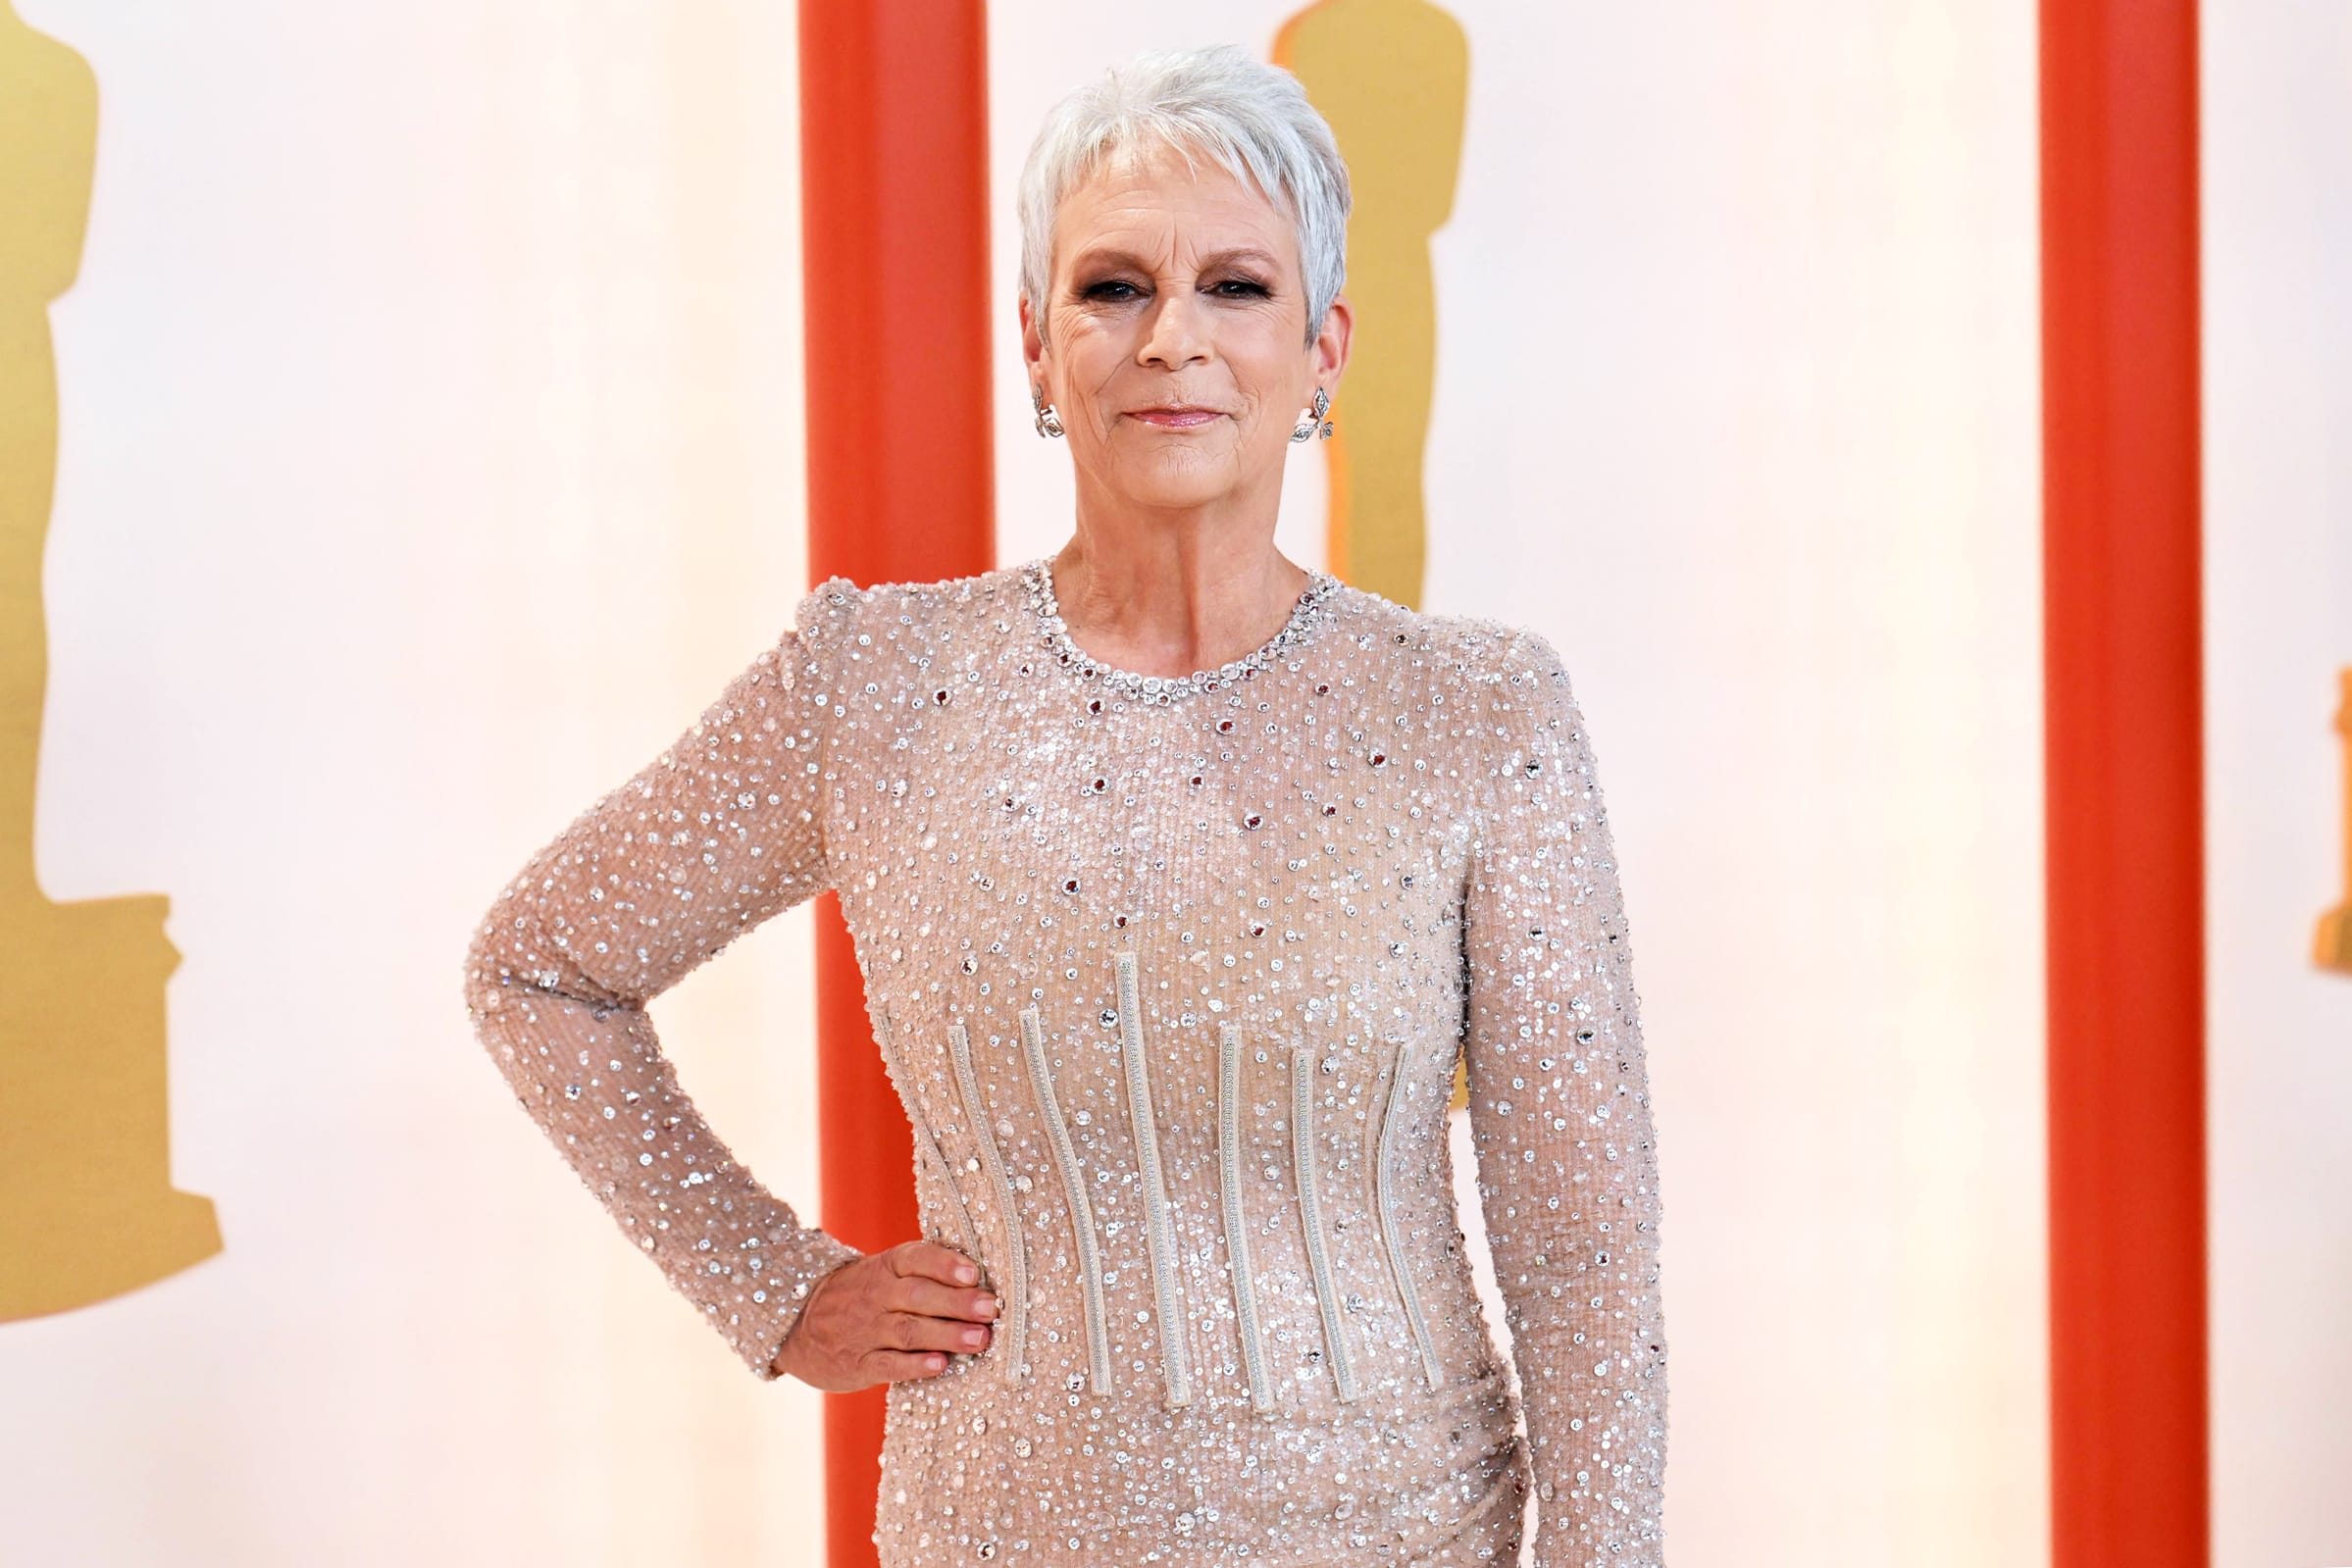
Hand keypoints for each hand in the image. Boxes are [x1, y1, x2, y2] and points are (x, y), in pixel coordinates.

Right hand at [769, 1240, 998, 1390]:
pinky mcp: (856, 1364)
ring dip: (947, 1335)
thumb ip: (923, 1276)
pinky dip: (915, 1365)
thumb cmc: (860, 1296)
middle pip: (918, 1296)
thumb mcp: (882, 1274)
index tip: (974, 1273)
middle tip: (990, 1309)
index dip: (945, 1264)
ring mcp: (864, 1330)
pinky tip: (939, 1365)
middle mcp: (875, 1295)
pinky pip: (888, 1364)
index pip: (915, 1258)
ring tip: (980, 1339)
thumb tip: (982, 1284)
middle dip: (957, 1303)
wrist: (795, 1323)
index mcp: (886, 1267)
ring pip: (908, 1330)